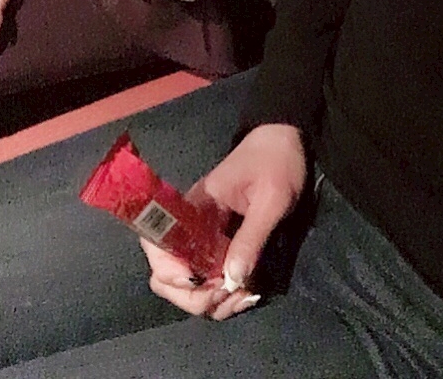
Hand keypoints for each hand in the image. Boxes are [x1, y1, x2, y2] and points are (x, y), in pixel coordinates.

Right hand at [141, 123, 307, 320]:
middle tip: (230, 295)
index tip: (205, 282)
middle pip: (166, 276)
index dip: (172, 273)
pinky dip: (221, 296)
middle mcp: (190, 226)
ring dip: (210, 301)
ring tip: (244, 296)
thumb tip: (232, 279)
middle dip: (194, 297)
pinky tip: (246, 292)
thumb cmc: (276, 162)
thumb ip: (251, 237)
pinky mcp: (217, 247)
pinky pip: (207, 281)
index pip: (158, 245)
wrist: (284, 141)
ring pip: (186, 285)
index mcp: (194, 208)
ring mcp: (202, 239)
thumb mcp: (272, 197)